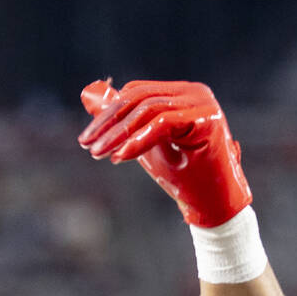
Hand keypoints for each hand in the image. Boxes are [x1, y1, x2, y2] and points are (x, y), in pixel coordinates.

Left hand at [78, 79, 250, 227]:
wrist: (209, 202)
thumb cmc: (179, 175)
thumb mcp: (142, 144)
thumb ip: (121, 121)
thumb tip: (89, 95)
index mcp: (180, 93)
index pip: (136, 92)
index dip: (107, 113)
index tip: (87, 138)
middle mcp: (194, 92)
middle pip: (140, 98)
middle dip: (108, 123)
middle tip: (87, 145)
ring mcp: (203, 104)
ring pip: (149, 109)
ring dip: (119, 134)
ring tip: (99, 153)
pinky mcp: (208, 120)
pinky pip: (163, 123)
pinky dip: (139, 139)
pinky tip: (120, 156)